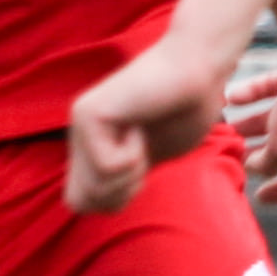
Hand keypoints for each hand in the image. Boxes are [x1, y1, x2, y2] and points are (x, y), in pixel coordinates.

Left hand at [67, 37, 222, 213]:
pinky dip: (134, 154)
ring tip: (142, 136)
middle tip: (142, 156)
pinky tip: (141, 123)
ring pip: (94, 188)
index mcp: (89, 146)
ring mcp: (79, 123)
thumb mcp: (147, 159)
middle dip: (120, 193)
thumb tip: (85, 206)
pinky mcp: (88, 114)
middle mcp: (77, 135)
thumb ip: (118, 180)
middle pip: (83, 202)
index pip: (79, 202)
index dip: (112, 201)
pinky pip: (108, 166)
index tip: (140, 170)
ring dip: (131, 173)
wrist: (198, 69)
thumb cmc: (184, 110)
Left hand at [228, 41, 276, 205]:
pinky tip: (231, 96)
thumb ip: (267, 162)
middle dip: (260, 153)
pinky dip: (252, 94)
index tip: (259, 196)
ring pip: (276, 119)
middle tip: (236, 155)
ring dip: (251, 124)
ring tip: (228, 126)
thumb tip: (253, 166)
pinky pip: (272, 90)